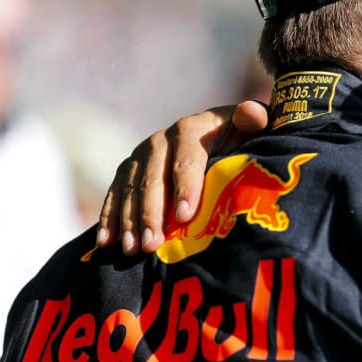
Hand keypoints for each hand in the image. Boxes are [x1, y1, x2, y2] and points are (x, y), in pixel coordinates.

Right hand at [96, 101, 269, 253]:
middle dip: (152, 213)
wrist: (217, 136)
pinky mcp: (129, 170)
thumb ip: (254, 120)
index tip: (185, 216)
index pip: (188, 158)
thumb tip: (251, 112)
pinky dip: (109, 217)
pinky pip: (115, 193)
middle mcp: (162, 139)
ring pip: (131, 188)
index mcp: (192, 129)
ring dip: (129, 220)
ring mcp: (142, 155)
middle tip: (153, 244)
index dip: (186, 186)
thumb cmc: (240, 140)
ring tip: (133, 250)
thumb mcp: (250, 128)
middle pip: (154, 178)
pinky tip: (107, 242)